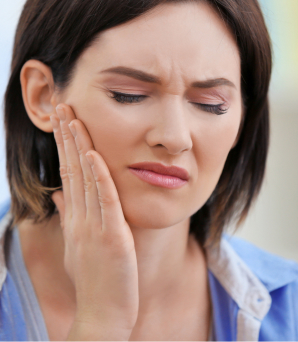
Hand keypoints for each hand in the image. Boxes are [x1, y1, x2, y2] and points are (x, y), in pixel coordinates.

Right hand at [50, 104, 138, 339]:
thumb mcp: (79, 244)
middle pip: (73, 170)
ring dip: (80, 148)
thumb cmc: (95, 279)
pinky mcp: (112, 237)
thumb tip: (61, 193)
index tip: (63, 122)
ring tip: (74, 119)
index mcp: (76, 218)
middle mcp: (81, 218)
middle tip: (62, 106)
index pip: (68, 174)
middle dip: (67, 137)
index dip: (65, 147)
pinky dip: (100, 178)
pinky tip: (95, 156)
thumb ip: (71, 216)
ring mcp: (94, 227)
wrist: (103, 314)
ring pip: (86, 180)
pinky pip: (105, 202)